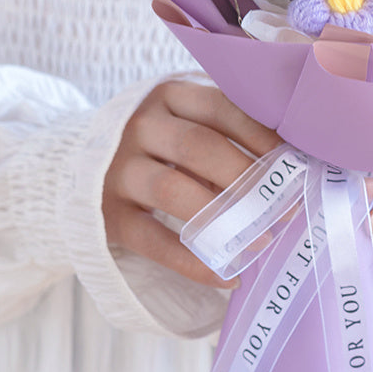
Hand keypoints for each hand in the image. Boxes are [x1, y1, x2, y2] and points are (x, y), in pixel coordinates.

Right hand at [102, 81, 280, 285]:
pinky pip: (152, 240)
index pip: (220, 108)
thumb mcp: (184, 121)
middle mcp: (140, 126)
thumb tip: (290, 167)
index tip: (293, 163)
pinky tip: (227, 275)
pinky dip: (192, 262)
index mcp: (168, 96)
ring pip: (173, 190)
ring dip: (223, 217)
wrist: (80, 164)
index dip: (259, 135)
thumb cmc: (159, 144)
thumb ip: (225, 133)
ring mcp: (118, 170)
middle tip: (285, 206)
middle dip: (246, 177)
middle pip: (198, 147)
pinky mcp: (107, 215)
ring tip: (262, 241)